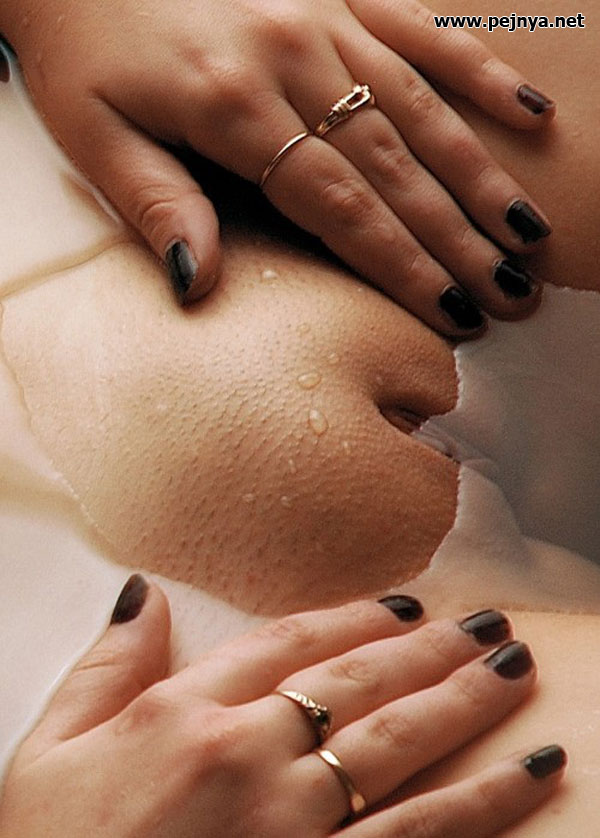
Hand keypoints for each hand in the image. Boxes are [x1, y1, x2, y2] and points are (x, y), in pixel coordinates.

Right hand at [0, 576, 565, 836]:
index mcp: (185, 714)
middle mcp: (249, 754)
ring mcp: (294, 822)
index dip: (351, 616)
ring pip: (400, 743)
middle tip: (483, 621)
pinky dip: (485, 800)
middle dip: (427, 647)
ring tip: (513, 664)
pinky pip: (423, 837)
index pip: (287, 641)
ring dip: (465, 699)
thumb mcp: (47, 753)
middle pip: (357, 680)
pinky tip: (531, 769)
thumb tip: (146, 593)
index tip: (400, 602)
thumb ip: (105, 667)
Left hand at [1, 0, 551, 332]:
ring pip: (420, 108)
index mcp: (233, 109)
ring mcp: (322, 16)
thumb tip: (200, 285)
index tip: (449, 312)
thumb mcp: (94, 134)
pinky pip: (420, 29)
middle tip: (507, 294)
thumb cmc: (80, 46)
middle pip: (393, 168)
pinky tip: (527, 112)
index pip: (338, 207)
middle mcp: (292, 60)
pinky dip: (476, 71)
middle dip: (456, 238)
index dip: (400, 265)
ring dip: (480, 176)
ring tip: (526, 233)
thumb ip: (157, 206)